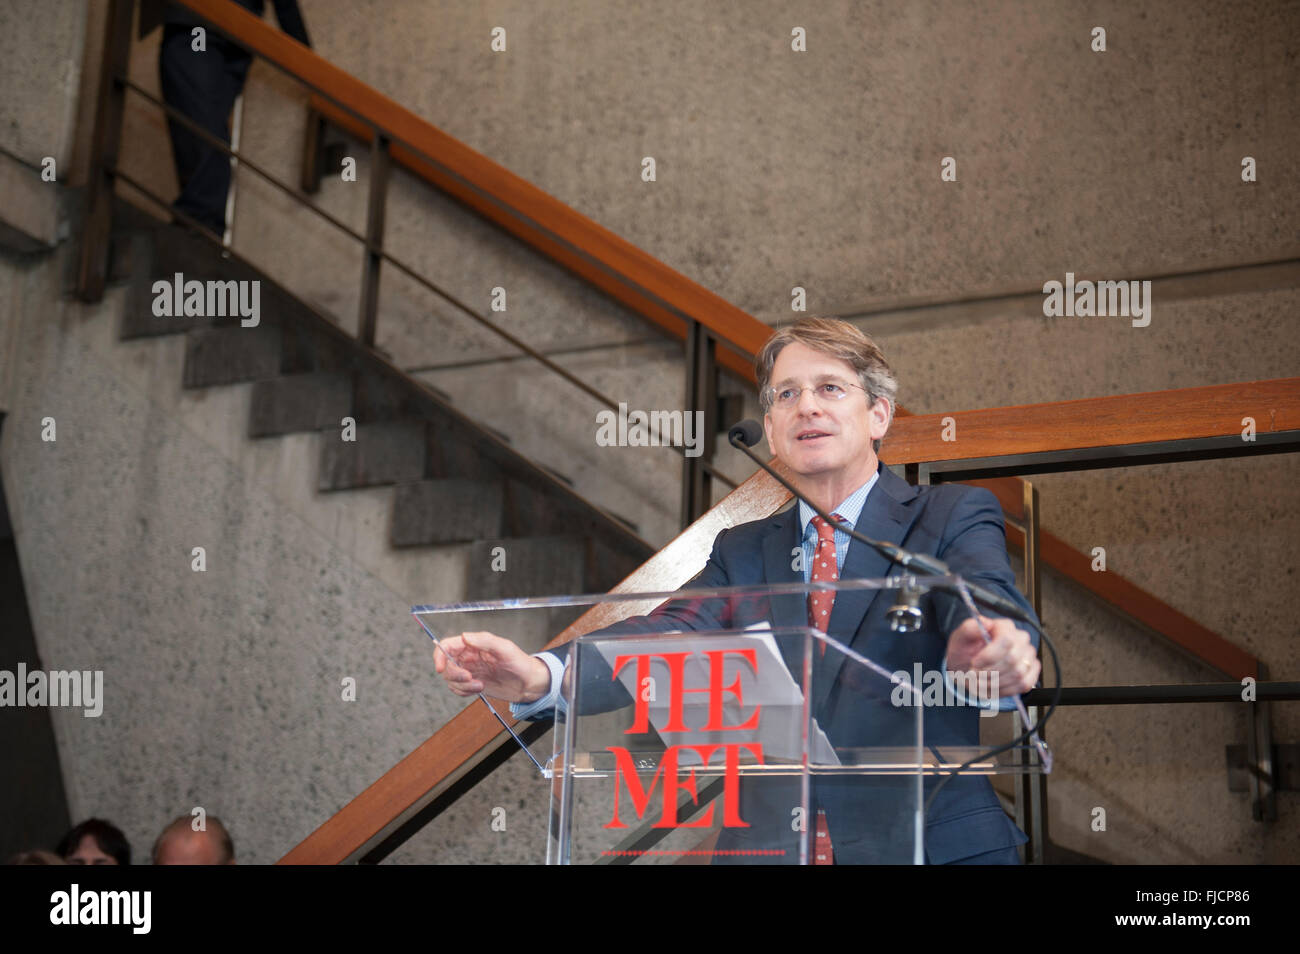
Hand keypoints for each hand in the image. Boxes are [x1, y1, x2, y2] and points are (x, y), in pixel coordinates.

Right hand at [433, 632, 551, 702]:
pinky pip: (457, 689)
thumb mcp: (504, 648)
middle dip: (455, 674)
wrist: (529, 683)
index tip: (440, 668)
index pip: (447, 646)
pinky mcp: (472, 684)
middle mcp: (469, 657)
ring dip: (462, 686)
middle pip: (446, 665)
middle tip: (471, 678)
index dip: (439, 655)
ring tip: (480, 685)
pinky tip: (479, 689)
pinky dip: (464, 692)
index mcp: (473, 644)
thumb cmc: (520, 662)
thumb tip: (464, 636)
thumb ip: (484, 641)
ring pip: (450, 679)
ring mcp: (470, 671)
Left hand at [945, 615, 1040, 697]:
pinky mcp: (1031, 672)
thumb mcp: (960, 638)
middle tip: (974, 675)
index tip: (974, 663)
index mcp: (1004, 627)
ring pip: (1017, 674)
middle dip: (990, 672)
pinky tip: (991, 687)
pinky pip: (1023, 684)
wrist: (968, 667)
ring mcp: (1028, 656)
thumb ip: (970, 628)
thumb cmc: (965, 651)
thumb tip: (985, 622)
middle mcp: (1021, 639)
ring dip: (994, 683)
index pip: (1006, 640)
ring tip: (979, 682)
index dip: (990, 656)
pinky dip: (1004, 690)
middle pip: (1012, 660)